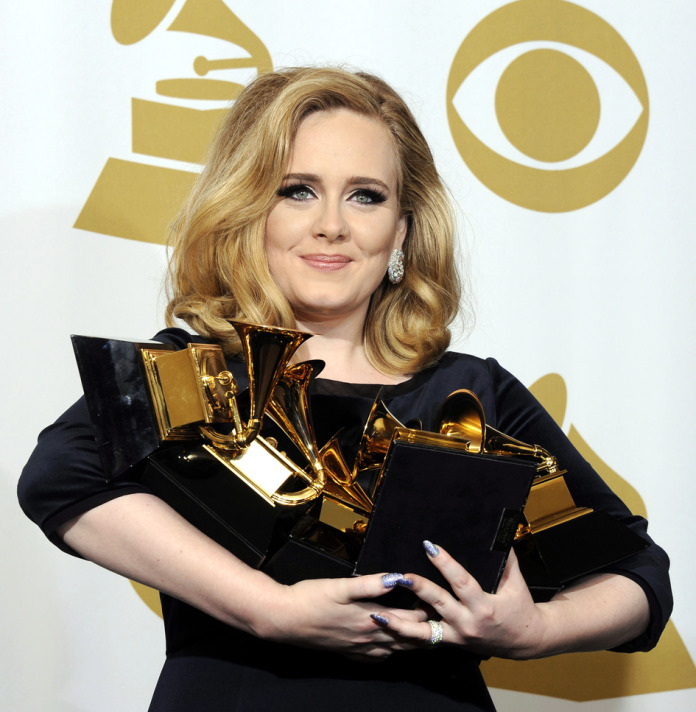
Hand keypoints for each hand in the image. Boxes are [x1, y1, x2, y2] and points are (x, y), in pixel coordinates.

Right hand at [260, 573, 427, 660]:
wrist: (284, 619)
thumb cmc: (311, 597)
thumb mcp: (341, 586)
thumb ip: (370, 583)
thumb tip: (397, 578)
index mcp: (370, 618)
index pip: (408, 618)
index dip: (425, 611)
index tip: (439, 602)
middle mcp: (367, 637)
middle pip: (405, 639)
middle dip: (424, 630)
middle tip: (440, 621)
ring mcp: (356, 647)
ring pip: (393, 650)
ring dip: (410, 643)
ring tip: (424, 636)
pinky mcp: (345, 651)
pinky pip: (374, 658)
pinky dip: (388, 653)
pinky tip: (388, 650)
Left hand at [370, 545, 549, 658]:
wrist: (524, 641)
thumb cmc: (518, 605)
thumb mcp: (515, 581)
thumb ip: (506, 558)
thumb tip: (499, 530)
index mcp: (485, 606)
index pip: (462, 582)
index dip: (445, 564)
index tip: (430, 547)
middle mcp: (468, 623)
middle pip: (439, 604)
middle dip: (419, 589)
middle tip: (400, 576)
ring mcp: (456, 635)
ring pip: (424, 632)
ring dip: (400, 624)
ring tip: (378, 614)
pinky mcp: (449, 642)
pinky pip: (424, 640)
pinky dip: (404, 633)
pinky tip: (386, 624)